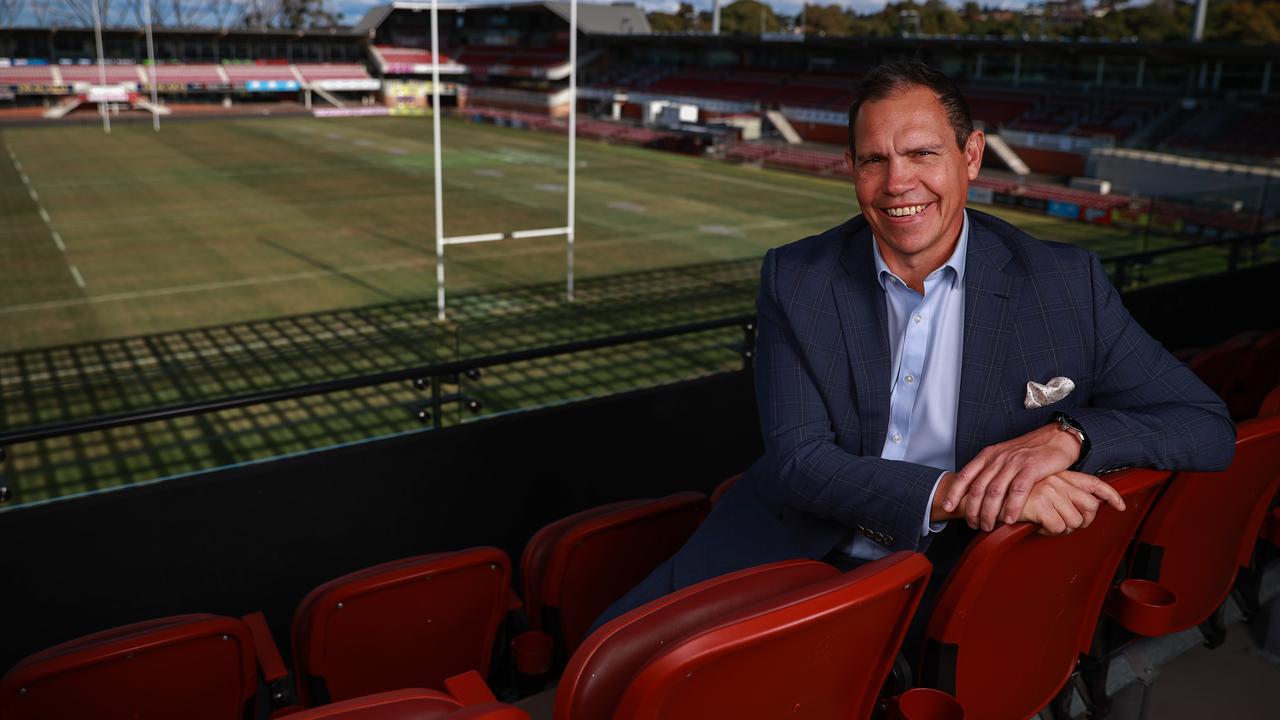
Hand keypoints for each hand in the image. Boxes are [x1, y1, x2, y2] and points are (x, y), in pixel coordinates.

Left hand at [941, 423, 1082, 530]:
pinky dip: (1012, 507)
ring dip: (989, 513)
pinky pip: (1018, 490)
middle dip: (972, 510)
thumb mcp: (1004, 457)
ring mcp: (1014, 462)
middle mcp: (998, 458)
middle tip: (973, 524)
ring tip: (988, 526)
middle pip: (978, 488)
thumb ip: (991, 471)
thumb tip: (977, 493)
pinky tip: (1009, 519)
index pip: (965, 475)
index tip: (948, 507)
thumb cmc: (1030, 451)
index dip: (954, 493)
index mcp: (988, 455)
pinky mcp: (1032, 467)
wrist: (1056, 438)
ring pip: (995, 492)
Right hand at [1017, 471, 1125, 535]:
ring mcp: (1050, 490)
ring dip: (1062, 529)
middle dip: (1080, 522)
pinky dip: (1049, 532)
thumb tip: (1081, 511)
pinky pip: (1059, 526)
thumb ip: (1060, 493)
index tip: (1121, 506)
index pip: (1093, 483)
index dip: (1111, 495)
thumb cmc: (1012, 496)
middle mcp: (1058, 480)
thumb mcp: (1039, 488)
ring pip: (1075, 520)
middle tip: (1064, 525)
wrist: (987, 495)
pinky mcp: (1040, 503)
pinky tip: (1037, 525)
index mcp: (1060, 475)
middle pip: (1089, 507)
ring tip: (1046, 524)